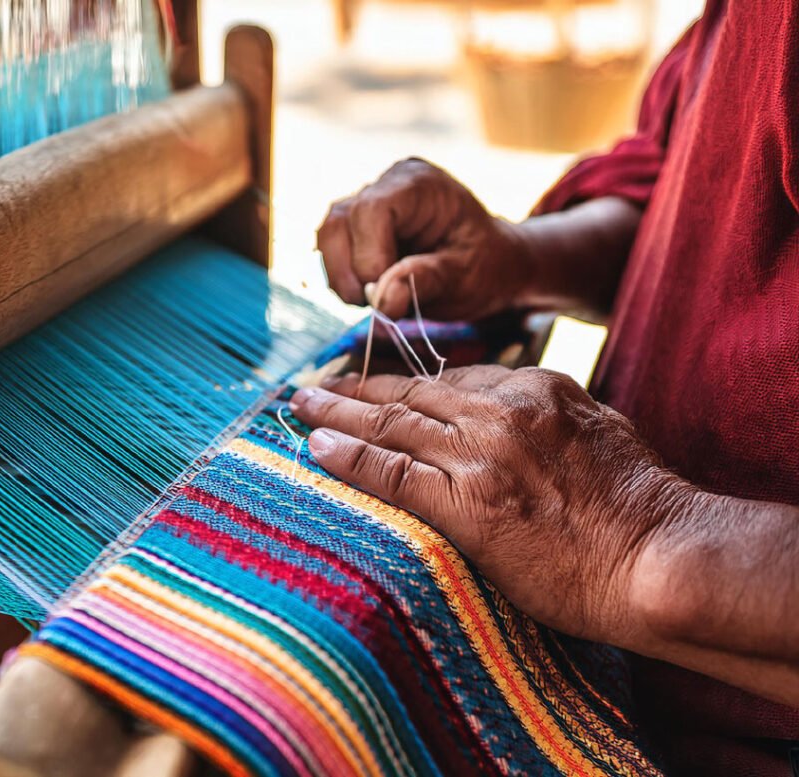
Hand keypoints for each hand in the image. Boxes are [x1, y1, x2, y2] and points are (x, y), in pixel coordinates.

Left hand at [289, 366, 693, 647]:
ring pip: (391, 424)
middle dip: (355, 388)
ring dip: (337, 414)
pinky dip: (348, 457)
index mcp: (535, 390)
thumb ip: (550, 418)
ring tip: (299, 408)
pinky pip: (392, 472)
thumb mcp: (602, 433)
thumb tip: (518, 418)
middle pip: (410, 393)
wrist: (662, 557)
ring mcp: (482, 455)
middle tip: (312, 387)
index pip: (450, 380)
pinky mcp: (468, 503)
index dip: (402, 382)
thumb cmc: (641, 505)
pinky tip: (316, 448)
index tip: (371, 384)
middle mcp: (502, 412)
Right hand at [316, 158, 531, 320]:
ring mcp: (370, 204)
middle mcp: (389, 186)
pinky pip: (332, 251)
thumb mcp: (468, 277)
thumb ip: (427, 282)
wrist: (492, 265)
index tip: (384, 294)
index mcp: (420, 186)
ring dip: (342, 278)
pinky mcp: (358, 228)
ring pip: (329, 236)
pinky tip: (373, 291)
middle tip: (377, 304)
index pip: (371, 209)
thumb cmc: (486, 266)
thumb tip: (384, 301)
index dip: (368, 256)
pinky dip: (345, 278)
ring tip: (375, 300)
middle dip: (350, 272)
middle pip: (339, 221)